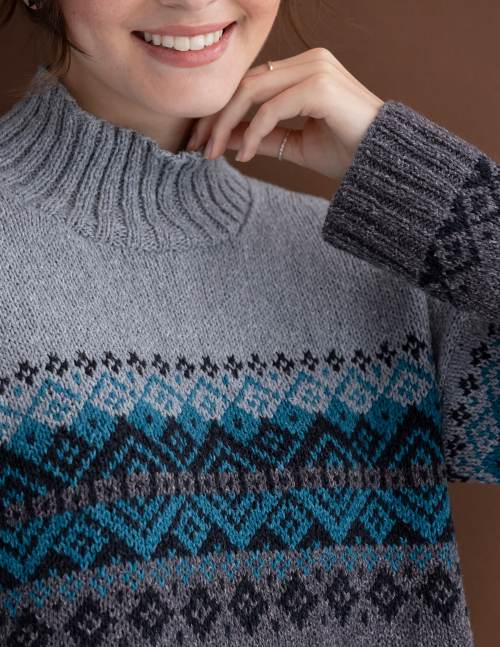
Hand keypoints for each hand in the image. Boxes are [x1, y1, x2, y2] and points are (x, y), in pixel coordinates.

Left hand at [185, 47, 383, 180]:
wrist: (383, 164)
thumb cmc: (346, 153)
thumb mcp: (295, 146)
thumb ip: (263, 138)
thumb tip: (225, 140)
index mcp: (304, 69)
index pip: (251, 83)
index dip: (222, 110)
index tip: (202, 140)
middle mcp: (309, 61)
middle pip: (246, 83)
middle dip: (216, 116)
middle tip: (196, 146)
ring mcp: (315, 69)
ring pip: (253, 91)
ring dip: (226, 124)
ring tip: (211, 152)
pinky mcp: (319, 85)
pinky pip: (272, 109)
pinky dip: (253, 133)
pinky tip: (244, 156)